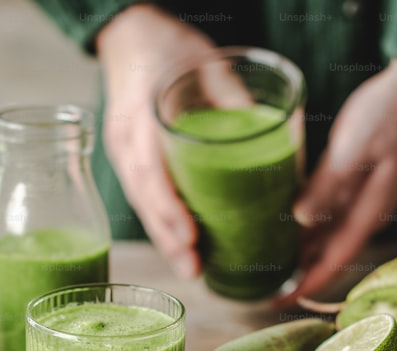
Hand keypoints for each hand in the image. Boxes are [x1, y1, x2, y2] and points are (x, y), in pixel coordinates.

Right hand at [95, 4, 215, 277]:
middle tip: (193, 268)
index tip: (191, 236)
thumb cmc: (168, 48)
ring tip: (191, 269)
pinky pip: (142, 198)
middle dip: (167, 238)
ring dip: (164, 240)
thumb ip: (232, 96)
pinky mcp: (129, 160)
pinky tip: (182, 247)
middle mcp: (125, 138)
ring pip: (140, 204)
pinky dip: (161, 225)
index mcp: (140, 113)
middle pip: (142, 198)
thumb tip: (273, 133)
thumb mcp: (204, 63)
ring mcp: (123, 151)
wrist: (129, 35)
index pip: (149, 170)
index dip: (168, 207)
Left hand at [273, 58, 396, 308]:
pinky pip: (327, 213)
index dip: (306, 285)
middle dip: (298, 275)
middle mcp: (366, 212)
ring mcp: (363, 197)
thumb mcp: (355, 148)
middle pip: (327, 255)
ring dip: (300, 252)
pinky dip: (305, 225)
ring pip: (325, 236)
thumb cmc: (390, 112)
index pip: (333, 262)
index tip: (277, 303)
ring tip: (267, 264)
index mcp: (369, 212)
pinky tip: (283, 225)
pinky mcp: (357, 180)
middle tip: (261, 288)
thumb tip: (301, 220)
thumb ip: (328, 186)